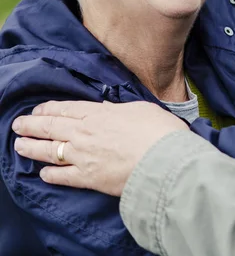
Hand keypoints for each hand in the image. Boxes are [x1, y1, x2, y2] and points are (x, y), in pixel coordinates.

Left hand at [11, 100, 188, 195]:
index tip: (38, 110)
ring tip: (19, 146)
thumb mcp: (141, 109)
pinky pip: (61, 176)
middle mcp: (85, 133)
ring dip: (32, 148)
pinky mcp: (87, 178)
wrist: (164, 160)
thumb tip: (107, 108)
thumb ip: (120, 109)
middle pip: (51, 127)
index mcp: (99, 113)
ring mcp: (83, 156)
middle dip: (31, 125)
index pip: (66, 109)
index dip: (49, 109)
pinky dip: (50, 174)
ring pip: (49, 150)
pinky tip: (42, 173)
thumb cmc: (159, 131)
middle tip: (18, 125)